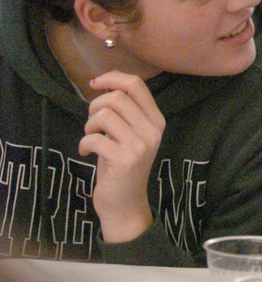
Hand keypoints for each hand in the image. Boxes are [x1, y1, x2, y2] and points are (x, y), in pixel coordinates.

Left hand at [78, 71, 164, 242]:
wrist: (126, 204)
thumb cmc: (122, 166)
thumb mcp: (129, 134)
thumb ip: (125, 111)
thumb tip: (107, 81)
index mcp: (156, 120)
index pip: (136, 85)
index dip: (112, 78)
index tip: (95, 83)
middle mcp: (153, 130)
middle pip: (117, 97)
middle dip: (95, 105)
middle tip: (92, 123)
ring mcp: (140, 145)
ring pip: (104, 116)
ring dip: (89, 125)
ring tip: (90, 138)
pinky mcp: (125, 160)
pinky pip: (94, 138)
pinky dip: (84, 143)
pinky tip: (86, 151)